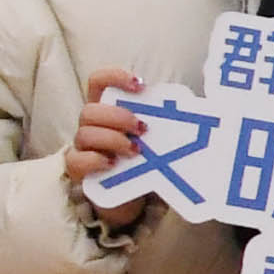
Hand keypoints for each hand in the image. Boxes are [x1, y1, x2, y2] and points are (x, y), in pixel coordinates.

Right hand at [63, 66, 156, 225]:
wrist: (131, 197)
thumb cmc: (143, 160)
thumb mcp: (154, 138)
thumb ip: (162, 123)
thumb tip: (197, 112)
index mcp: (106, 110)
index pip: (98, 82)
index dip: (114, 77)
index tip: (140, 85)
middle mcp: (90, 126)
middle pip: (90, 110)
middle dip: (118, 117)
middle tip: (142, 128)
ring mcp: (82, 148)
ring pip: (84, 134)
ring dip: (112, 140)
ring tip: (135, 150)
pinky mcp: (78, 170)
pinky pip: (76, 161)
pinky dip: (95, 160)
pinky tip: (113, 164)